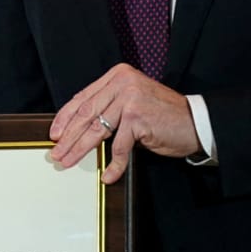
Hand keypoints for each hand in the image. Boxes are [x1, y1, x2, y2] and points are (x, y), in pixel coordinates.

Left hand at [50, 63, 200, 182]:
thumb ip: (109, 107)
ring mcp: (130, 99)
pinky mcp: (137, 117)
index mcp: (117, 76)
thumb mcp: (132, 102)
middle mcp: (122, 82)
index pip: (83, 97)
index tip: (54, 133)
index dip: (65, 117)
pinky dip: (114, 164)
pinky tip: (108, 175)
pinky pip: (119, 146)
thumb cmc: (163, 115)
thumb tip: (78, 128)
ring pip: (97, 129)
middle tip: (56, 153)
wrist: (196, 122)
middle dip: (68, 137)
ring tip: (68, 162)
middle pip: (86, 113)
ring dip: (80, 149)